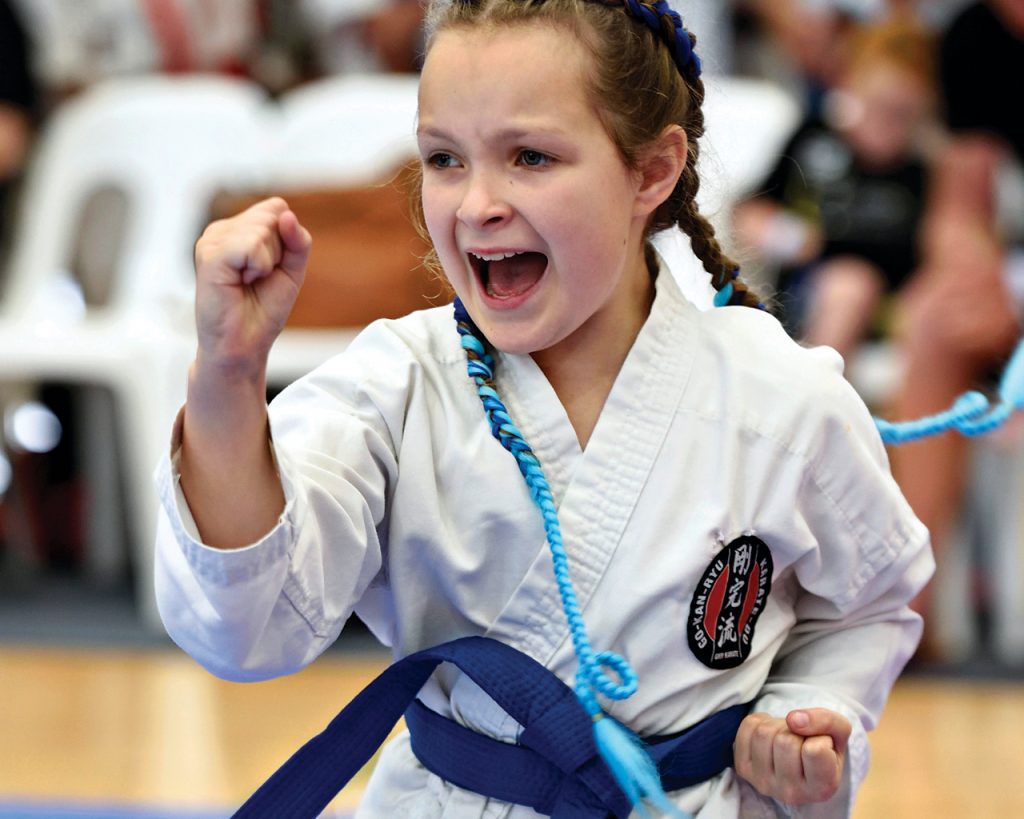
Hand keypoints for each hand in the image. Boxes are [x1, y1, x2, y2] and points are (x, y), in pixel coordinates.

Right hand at [193, 197, 311, 376]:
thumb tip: (287, 214)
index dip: (286, 240)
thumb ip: (298, 241)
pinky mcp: (209, 254)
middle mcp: (221, 230)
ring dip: (267, 262)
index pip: (277, 208)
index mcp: (237, 229)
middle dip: (278, 252)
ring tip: (247, 282)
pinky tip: (240, 282)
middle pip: (273, 215)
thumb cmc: (263, 310)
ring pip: (263, 228)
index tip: (269, 269)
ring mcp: (212, 240)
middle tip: (257, 279)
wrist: (243, 344)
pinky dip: (257, 267)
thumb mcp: (292, 270)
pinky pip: (251, 245)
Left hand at [733, 708, 850, 805]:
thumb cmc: (824, 747)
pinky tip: (772, 734)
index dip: (819, 737)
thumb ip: (827, 722)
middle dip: (795, 730)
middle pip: (785, 740)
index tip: (820, 745)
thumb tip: (793, 719)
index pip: (814, 750)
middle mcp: (791, 793)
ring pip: (764, 733)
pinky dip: (762, 720)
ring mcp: (764, 783)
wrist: (800, 759)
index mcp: (821, 789)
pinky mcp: (744, 769)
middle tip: (801, 739)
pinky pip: (748, 727)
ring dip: (778, 724)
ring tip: (787, 736)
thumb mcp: (838, 733)